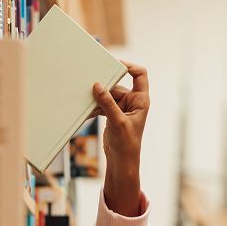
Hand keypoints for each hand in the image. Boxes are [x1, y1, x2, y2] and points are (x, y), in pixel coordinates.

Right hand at [92, 60, 148, 216]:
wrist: (122, 162)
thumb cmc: (127, 145)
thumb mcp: (117, 122)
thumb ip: (108, 103)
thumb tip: (98, 85)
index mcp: (141, 100)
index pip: (139, 75)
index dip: (129, 66)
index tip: (113, 64)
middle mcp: (132, 102)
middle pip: (117, 85)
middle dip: (104, 85)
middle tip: (91, 82)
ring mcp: (121, 108)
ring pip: (107, 95)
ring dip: (97, 98)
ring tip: (85, 99)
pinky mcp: (112, 114)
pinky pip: (102, 104)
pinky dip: (94, 107)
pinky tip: (85, 111)